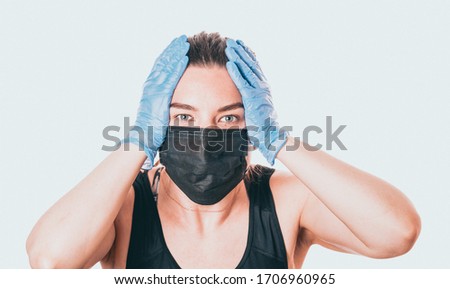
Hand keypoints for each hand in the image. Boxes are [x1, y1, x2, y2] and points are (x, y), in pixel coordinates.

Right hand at [124, 35, 188, 168]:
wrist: (143, 137)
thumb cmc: (151, 129)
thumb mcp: (157, 111)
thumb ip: (162, 102)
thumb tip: (169, 101)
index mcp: (150, 88)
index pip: (159, 67)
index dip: (168, 55)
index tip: (176, 46)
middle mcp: (151, 86)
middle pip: (163, 63)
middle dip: (172, 50)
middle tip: (181, 39)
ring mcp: (154, 89)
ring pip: (166, 66)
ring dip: (175, 54)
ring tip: (184, 43)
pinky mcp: (160, 95)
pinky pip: (170, 77)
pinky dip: (176, 66)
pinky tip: (183, 57)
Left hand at [225, 39, 287, 164]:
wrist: (272, 137)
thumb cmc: (263, 128)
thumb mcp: (257, 111)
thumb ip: (251, 103)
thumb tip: (243, 101)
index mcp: (263, 89)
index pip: (255, 68)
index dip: (247, 56)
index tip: (240, 46)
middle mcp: (263, 87)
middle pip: (251, 65)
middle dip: (241, 52)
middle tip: (233, 41)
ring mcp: (259, 92)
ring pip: (247, 70)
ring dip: (238, 57)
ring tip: (229, 46)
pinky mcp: (253, 99)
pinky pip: (243, 82)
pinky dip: (236, 71)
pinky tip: (230, 62)